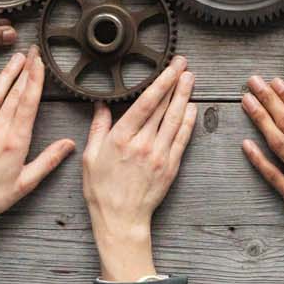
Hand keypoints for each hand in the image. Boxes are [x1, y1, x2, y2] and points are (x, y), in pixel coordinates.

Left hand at [0, 51, 75, 252]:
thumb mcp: (27, 182)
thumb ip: (49, 160)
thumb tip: (69, 144)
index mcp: (16, 141)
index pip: (28, 103)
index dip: (35, 79)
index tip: (40, 62)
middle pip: (14, 93)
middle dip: (25, 69)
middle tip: (32, 51)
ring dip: (6, 73)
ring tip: (16, 57)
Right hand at [82, 56, 197, 281]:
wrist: (121, 219)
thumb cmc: (102, 191)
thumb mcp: (91, 156)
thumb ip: (98, 128)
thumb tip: (101, 105)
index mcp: (121, 138)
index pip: (146, 102)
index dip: (160, 81)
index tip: (169, 67)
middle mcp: (143, 143)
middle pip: (163, 107)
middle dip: (175, 82)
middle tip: (184, 65)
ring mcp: (159, 155)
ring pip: (175, 119)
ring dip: (185, 97)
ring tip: (190, 79)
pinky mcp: (171, 166)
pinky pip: (182, 138)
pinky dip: (188, 122)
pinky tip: (192, 108)